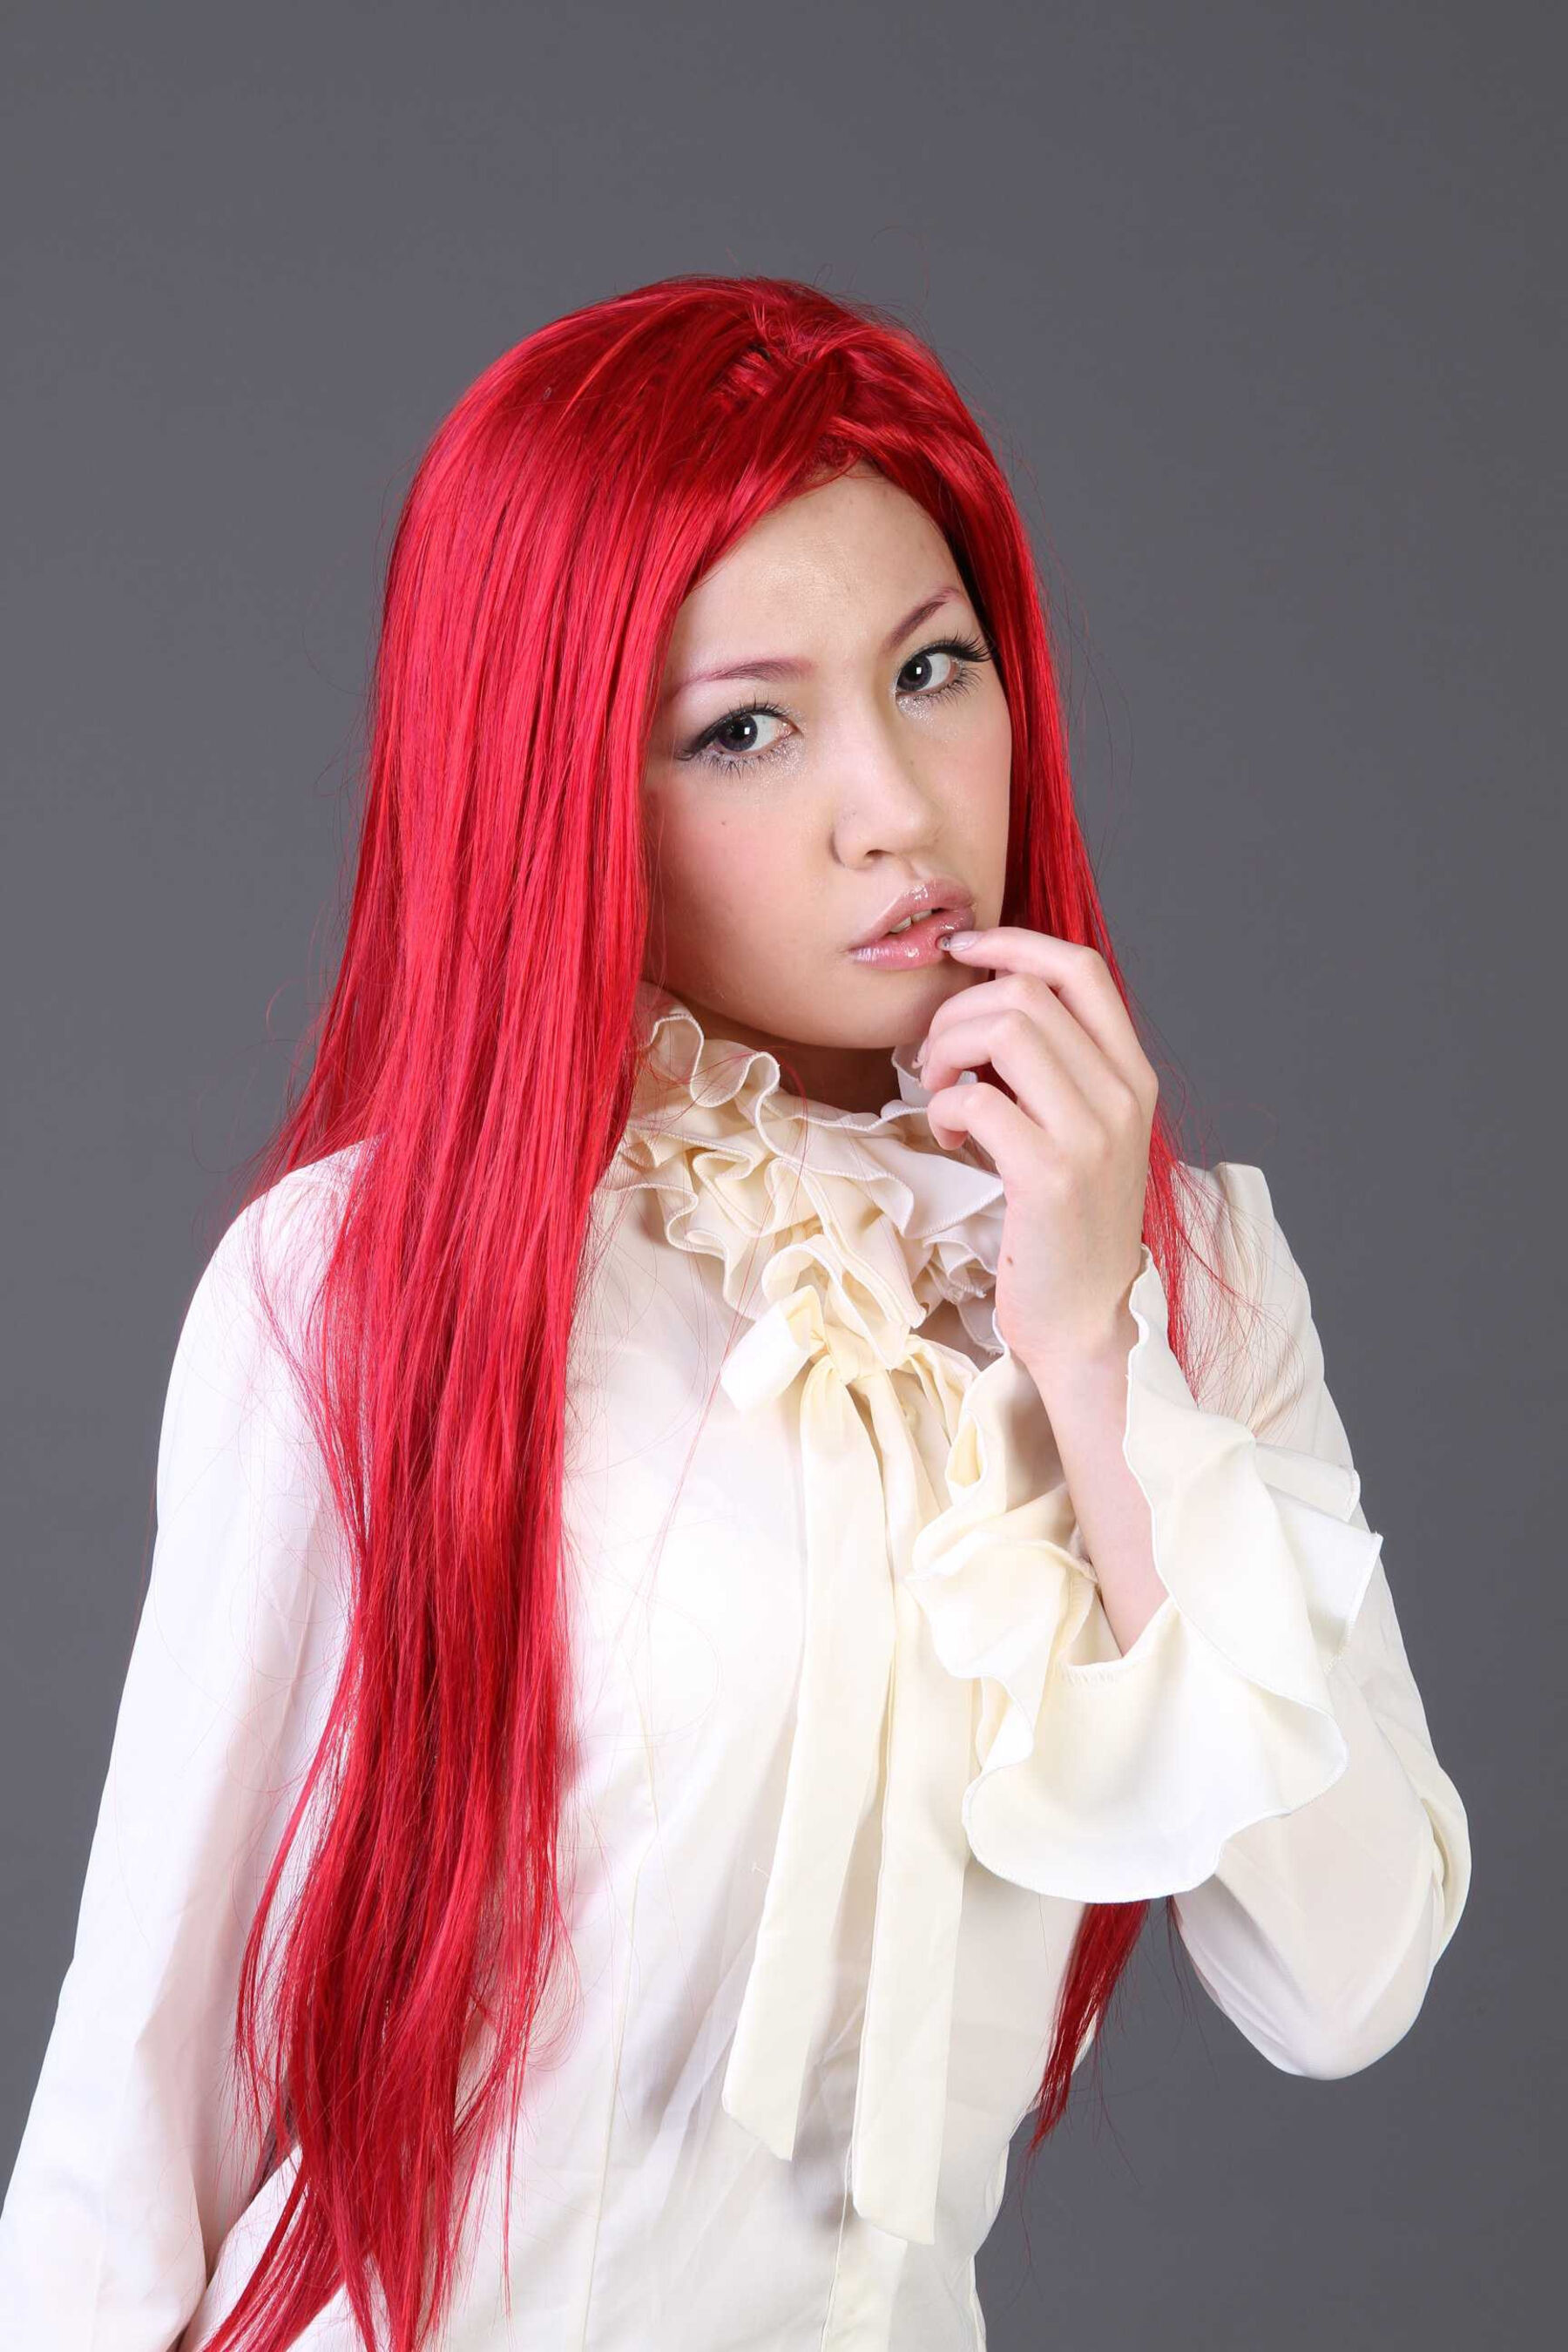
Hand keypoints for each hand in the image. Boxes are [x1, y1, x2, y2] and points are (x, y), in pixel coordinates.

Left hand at [914, 927, 1158, 1374]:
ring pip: (1002, 1030)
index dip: (1012, 943)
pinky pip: (976, 1100)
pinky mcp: (1049, 1176)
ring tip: (939, 1094)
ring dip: (946, 1052)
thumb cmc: (1069, 1227)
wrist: (1090, 1322)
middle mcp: (1123, 1095)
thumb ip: (1054, 1071)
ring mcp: (1091, 1135)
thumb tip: (985, 1005)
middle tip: (936, 1062)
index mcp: (1133, 1075)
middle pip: (1024, 994)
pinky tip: (946, 1137)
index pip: (1081, 968)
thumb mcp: (1082, 1133)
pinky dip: (943, 1109)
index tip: (962, 953)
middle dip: (956, 1013)